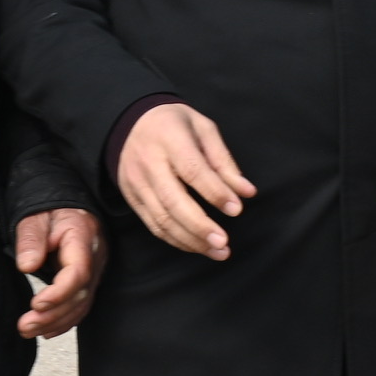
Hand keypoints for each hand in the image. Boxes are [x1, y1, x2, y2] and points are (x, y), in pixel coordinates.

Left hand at [13, 206, 103, 336]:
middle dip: (53, 315)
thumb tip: (27, 266)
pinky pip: (81, 305)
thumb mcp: (34, 218)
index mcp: (83, 237)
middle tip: (25, 325)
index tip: (36, 304)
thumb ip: (31, 240)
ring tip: (28, 330)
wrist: (64, 207)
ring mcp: (94, 269)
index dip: (59, 293)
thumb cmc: (49, 210)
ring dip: (56, 322)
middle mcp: (94, 256)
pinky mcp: (87, 279)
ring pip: (82, 304)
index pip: (79, 272)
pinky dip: (65, 321)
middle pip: (80, 294)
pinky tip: (47, 331)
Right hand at [119, 101, 255, 258]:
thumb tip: (246, 192)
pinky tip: (198, 246)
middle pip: (173, 202)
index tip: (236, 210)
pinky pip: (154, 226)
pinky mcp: (132, 199)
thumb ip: (224, 161)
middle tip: (224, 243)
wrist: (129, 124)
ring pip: (162, 219)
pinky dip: (177, 240)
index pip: (192, 171)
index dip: (215, 193)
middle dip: (200, 227)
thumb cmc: (174, 124)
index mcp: (169, 139)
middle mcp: (149, 163)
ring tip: (218, 251)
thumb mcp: (202, 128)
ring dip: (191, 241)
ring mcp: (137, 184)